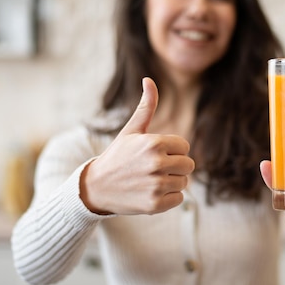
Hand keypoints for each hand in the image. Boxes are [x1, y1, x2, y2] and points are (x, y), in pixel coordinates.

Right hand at [80, 77, 194, 214]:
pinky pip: (179, 199)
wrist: (95, 188)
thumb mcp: (131, 130)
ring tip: (150, 181)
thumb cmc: (117, 156)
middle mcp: (156, 163)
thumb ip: (146, 106)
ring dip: (171, 182)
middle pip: (188, 165)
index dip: (172, 151)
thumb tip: (148, 79)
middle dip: (175, 167)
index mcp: (154, 143)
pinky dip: (168, 198)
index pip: (184, 147)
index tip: (155, 154)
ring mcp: (156, 185)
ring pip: (184, 182)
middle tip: (154, 169)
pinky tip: (150, 193)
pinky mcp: (155, 204)